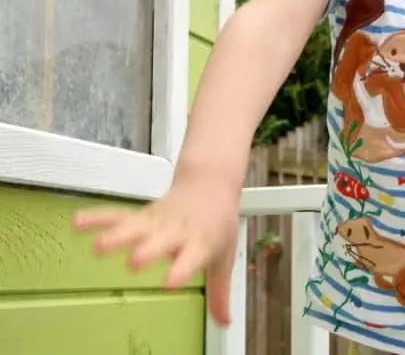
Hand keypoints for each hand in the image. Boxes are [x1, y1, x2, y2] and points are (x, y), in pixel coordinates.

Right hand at [73, 176, 239, 324]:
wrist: (211, 186)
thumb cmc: (217, 225)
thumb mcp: (224, 258)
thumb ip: (219, 292)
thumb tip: (223, 323)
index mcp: (200, 243)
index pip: (192, 257)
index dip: (181, 269)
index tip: (169, 283)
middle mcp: (177, 231)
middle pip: (160, 240)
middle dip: (147, 250)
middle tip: (134, 261)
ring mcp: (157, 221)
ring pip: (136, 225)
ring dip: (117, 234)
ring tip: (98, 246)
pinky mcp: (141, 215)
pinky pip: (117, 214)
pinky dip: (97, 217)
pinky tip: (77, 222)